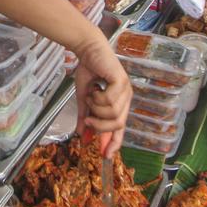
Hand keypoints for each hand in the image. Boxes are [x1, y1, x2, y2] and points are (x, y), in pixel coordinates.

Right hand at [72, 37, 130, 158]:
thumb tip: (80, 134)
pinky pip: (109, 101)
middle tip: (87, 119)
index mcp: (120, 103)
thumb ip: (84, 116)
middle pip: (118, 124)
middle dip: (100, 126)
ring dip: (96, 107)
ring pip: (112, 113)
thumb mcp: (84, 98)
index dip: (114, 142)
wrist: (87, 50)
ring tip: (91, 95)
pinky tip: (95, 87)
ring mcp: (126, 90)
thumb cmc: (88, 71)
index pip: (121, 128)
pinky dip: (97, 97)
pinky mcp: (122, 82)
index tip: (106, 155)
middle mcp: (126, 98)